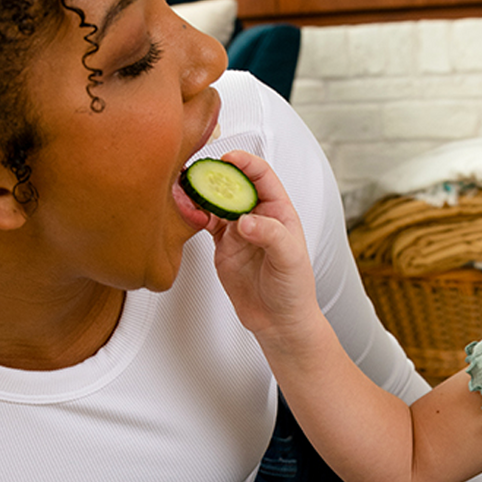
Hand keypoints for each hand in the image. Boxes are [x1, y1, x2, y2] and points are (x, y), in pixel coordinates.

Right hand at [174, 150, 320, 345]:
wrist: (279, 321)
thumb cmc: (294, 290)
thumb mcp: (290, 259)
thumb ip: (270, 235)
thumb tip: (245, 220)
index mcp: (279, 212)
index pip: (262, 176)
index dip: (246, 163)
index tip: (229, 159)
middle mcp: (258, 216)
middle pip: (234, 184)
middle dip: (217, 175)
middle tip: (200, 173)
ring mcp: (238, 230)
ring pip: (216, 201)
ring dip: (202, 193)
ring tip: (187, 191)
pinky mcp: (222, 245)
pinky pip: (205, 222)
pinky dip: (194, 214)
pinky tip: (187, 211)